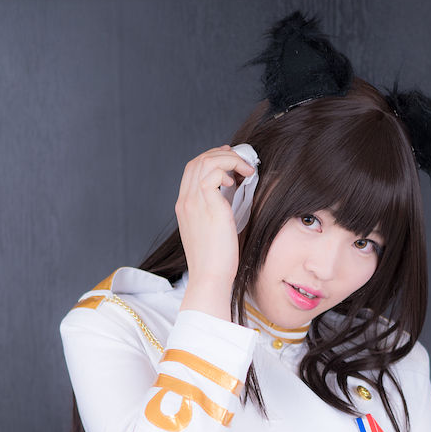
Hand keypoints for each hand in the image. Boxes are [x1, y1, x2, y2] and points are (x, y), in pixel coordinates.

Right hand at [175, 145, 256, 293]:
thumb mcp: (212, 231)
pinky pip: (214, 172)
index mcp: (184, 207)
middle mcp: (185, 201)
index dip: (212, 160)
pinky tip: (239, 181)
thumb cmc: (215, 261)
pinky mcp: (206, 205)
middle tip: (241, 160)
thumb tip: (234, 196)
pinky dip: (228, 169)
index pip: (192, 171)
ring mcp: (193, 202)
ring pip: (205, 161)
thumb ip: (216, 212)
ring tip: (246, 169)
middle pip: (197, 161)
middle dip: (221, 154)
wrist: (209, 277)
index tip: (230, 162)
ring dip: (229, 159)